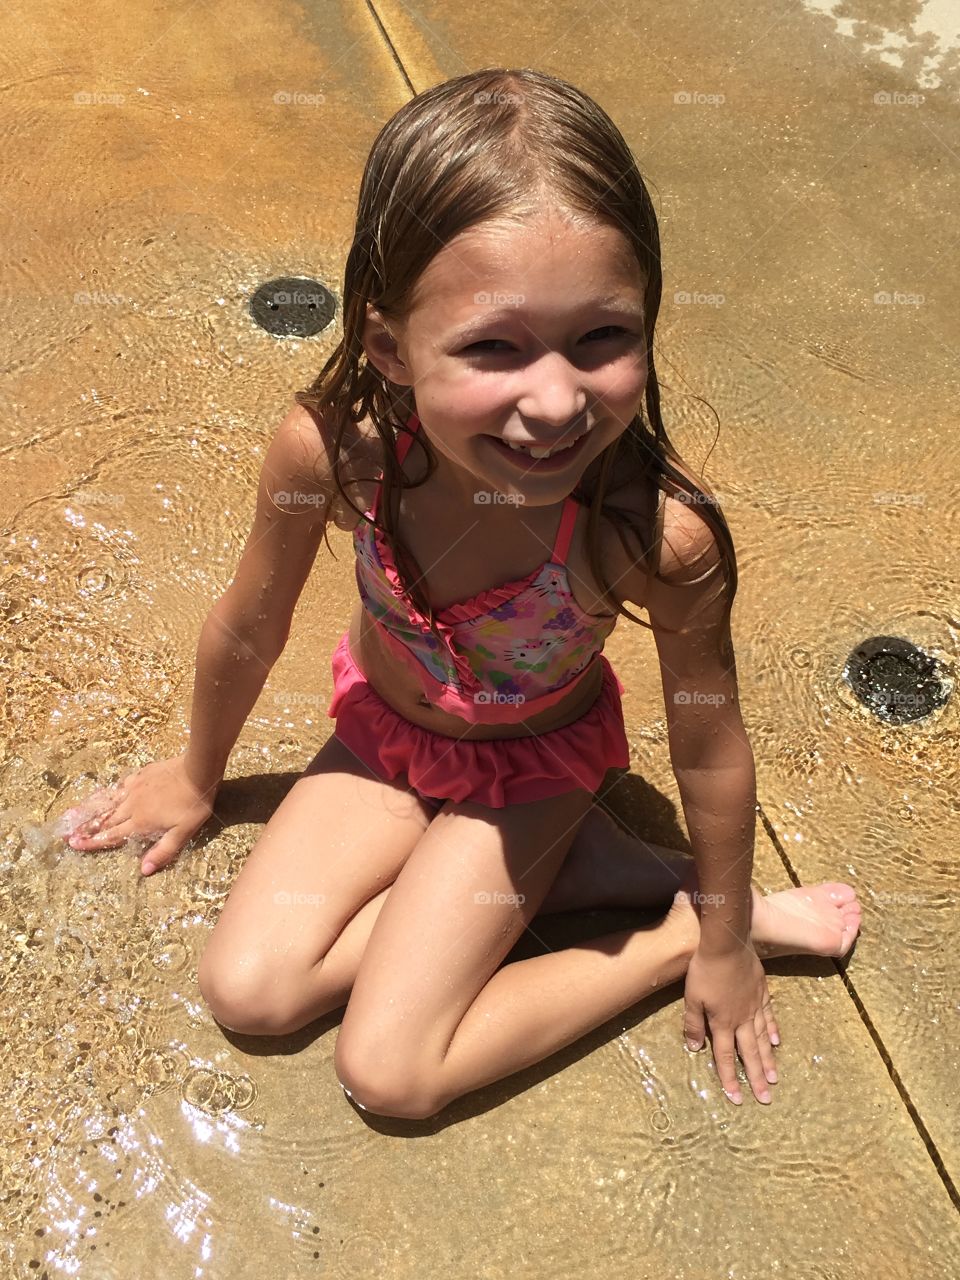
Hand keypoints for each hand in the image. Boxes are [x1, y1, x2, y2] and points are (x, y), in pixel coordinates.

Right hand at [60, 756, 217, 876]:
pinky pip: (121, 785)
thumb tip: (144, 870)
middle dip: (86, 828)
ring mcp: (135, 787)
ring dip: (93, 809)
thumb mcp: (183, 833)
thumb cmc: (193, 804)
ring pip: (109, 801)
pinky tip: (110, 792)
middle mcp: (132, 805)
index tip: (75, 844)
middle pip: (106, 819)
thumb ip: (163, 851)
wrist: (198, 770)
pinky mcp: (141, 775)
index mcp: (141, 822)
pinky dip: (111, 792)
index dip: (93, 842)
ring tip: (76, 813)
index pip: (112, 836)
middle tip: (67, 833)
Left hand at [682, 943, 779, 1104]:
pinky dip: (773, 1030)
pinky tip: (777, 1041)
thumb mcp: (692, 998)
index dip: (730, 1079)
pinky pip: (769, 1016)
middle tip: (766, 1099)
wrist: (727, 943)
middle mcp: (742, 1019)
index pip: (726, 1056)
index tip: (737, 1099)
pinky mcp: (762, 992)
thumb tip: (695, 1048)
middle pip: (750, 1053)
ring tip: (775, 1078)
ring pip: (763, 1038)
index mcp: (722, 1022)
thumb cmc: (704, 970)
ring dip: (769, 1060)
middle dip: (757, 1077)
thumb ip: (694, 1024)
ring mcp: (755, 1006)